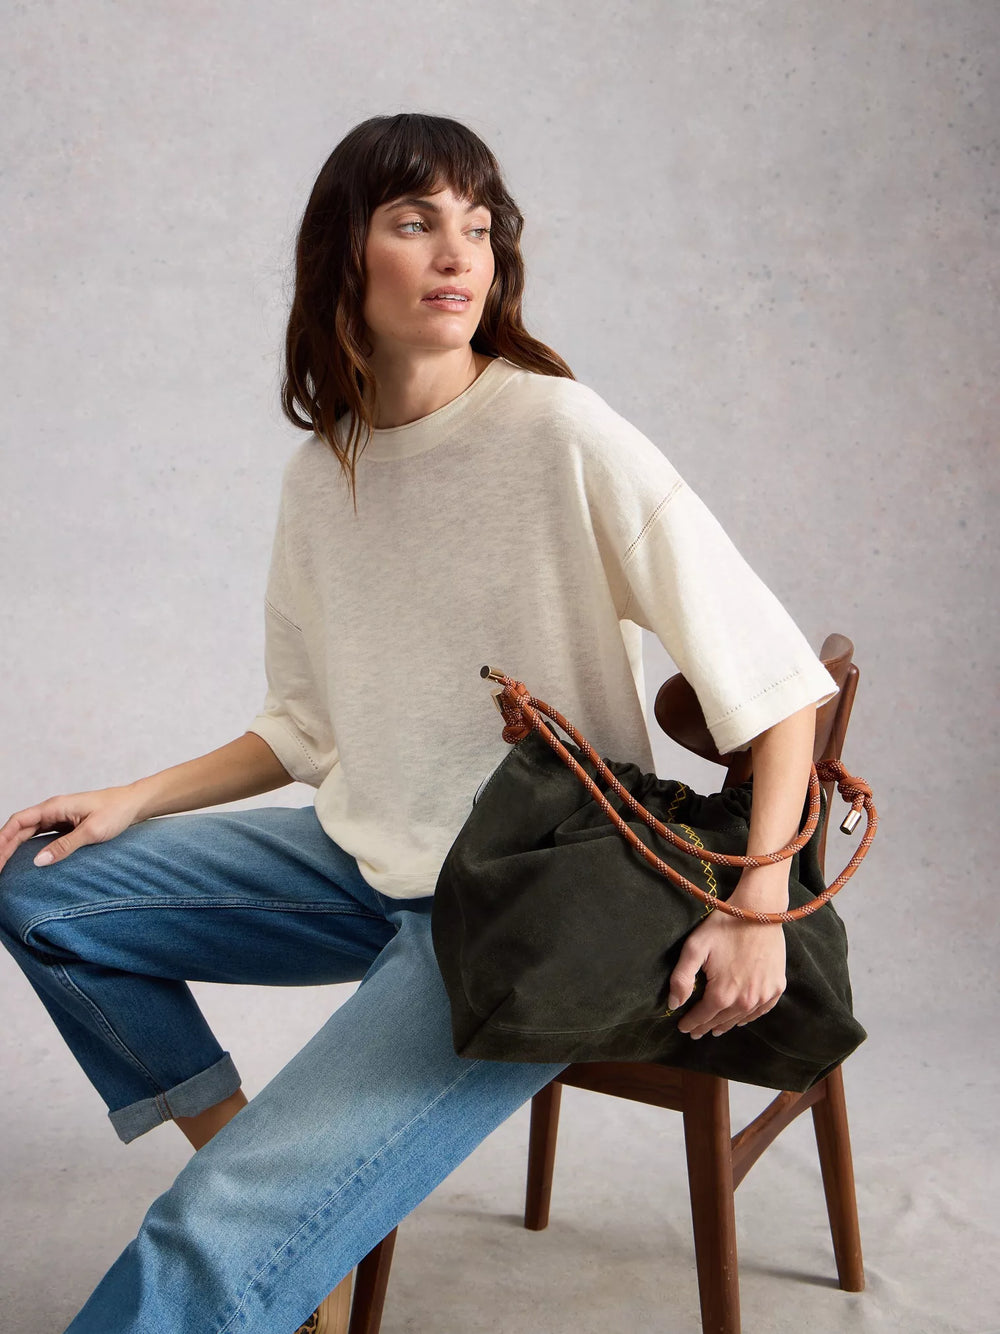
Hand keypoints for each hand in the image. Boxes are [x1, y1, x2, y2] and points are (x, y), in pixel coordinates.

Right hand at [0, 786, 146, 875]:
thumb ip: (65, 846)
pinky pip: (40, 836)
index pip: (18, 821)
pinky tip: (24, 860)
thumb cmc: (116, 812)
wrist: (134, 804)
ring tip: (4, 867)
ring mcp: (58, 817)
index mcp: (54, 806)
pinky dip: (28, 847)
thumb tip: (38, 861)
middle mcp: (52, 810)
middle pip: (18, 828)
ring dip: (13, 848)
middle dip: (3, 847)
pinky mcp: (65, 825)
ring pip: (27, 832)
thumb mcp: (92, 831)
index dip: (2, 839)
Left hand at [667, 892, 786, 1039]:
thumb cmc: (723, 926)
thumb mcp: (695, 947)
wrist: (759, 911)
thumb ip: (681, 978)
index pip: (702, 1017)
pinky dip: (749, 1017)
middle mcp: (745, 1001)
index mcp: (722, 994)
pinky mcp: (777, 987)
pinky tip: (742, 1018)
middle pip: (721, 1021)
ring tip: (716, 1028)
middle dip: (706, 1026)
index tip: (683, 1028)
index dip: (691, 1023)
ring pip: (741, 1018)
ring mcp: (763, 995)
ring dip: (727, 1024)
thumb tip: (674, 1004)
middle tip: (697, 1031)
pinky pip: (761, 1011)